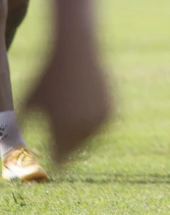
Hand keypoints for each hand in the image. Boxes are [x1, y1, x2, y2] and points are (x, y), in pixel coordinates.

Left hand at [24, 40, 111, 161]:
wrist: (76, 53)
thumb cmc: (48, 78)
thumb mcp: (29, 103)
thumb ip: (21, 128)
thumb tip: (13, 150)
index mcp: (63, 128)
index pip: (59, 160)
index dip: (51, 160)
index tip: (45, 158)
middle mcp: (85, 127)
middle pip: (74, 152)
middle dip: (63, 147)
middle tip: (55, 137)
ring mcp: (101, 119)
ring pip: (87, 141)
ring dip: (77, 136)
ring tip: (66, 117)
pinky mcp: (111, 112)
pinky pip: (98, 128)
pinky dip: (89, 124)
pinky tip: (79, 110)